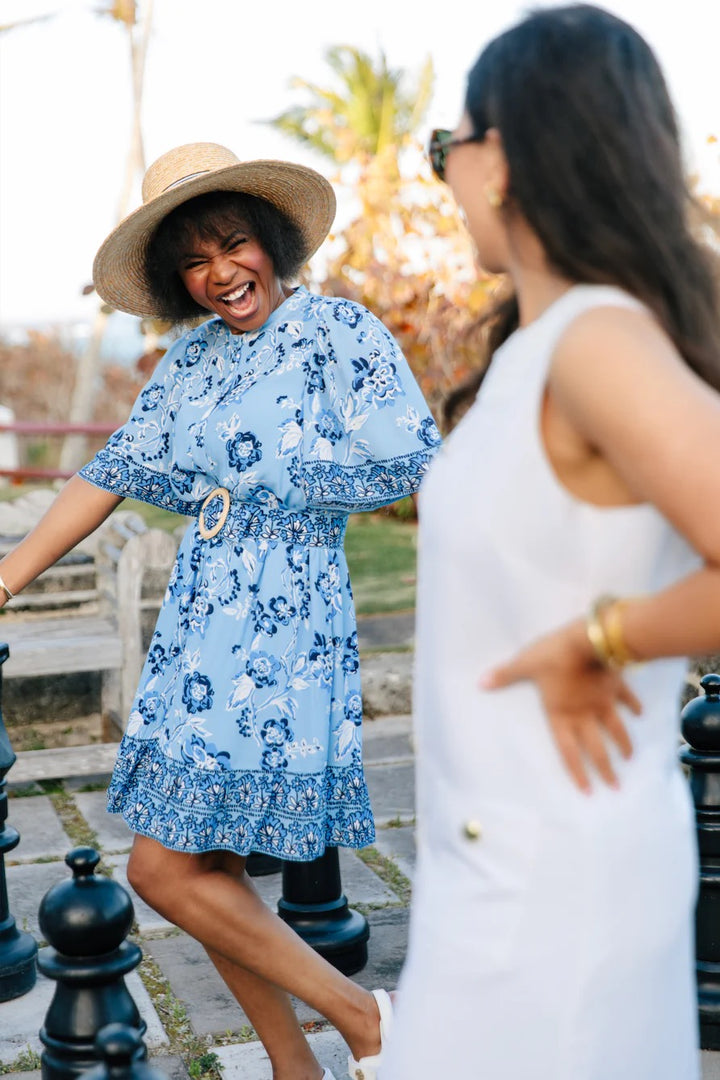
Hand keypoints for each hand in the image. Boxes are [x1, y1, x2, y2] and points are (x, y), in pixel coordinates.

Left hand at [480, 619, 641, 792]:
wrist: (589, 640)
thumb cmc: (553, 655)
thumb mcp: (525, 664)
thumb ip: (505, 675)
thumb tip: (481, 683)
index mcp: (560, 714)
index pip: (568, 750)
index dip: (577, 772)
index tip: (588, 791)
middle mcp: (584, 714)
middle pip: (597, 748)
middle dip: (606, 769)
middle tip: (615, 786)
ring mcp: (604, 701)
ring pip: (616, 729)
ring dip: (623, 744)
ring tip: (629, 757)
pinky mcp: (617, 685)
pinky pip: (627, 700)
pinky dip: (634, 707)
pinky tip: (641, 714)